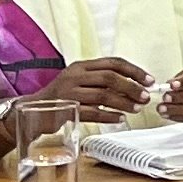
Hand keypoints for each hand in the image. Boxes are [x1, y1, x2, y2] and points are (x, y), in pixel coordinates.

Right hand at [31, 56, 154, 120]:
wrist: (33, 110)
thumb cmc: (63, 96)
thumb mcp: (81, 81)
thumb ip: (103, 81)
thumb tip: (136, 86)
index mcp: (81, 66)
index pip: (113, 62)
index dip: (134, 71)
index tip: (149, 81)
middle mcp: (74, 76)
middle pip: (110, 78)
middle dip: (132, 87)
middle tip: (145, 97)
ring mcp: (69, 92)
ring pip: (103, 95)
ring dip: (124, 103)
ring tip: (136, 109)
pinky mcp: (66, 109)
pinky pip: (93, 112)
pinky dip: (109, 116)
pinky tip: (119, 118)